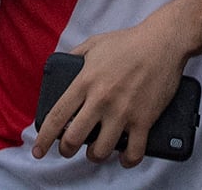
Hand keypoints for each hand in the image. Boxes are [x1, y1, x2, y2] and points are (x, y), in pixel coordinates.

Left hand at [34, 15, 196, 164]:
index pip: (57, 116)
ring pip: (101, 150)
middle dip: (66, 149)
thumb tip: (62, 67)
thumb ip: (74, 56)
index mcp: (85, 81)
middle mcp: (101, 100)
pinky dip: (127, 160)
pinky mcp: (144, 120)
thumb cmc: (129, 41)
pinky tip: (124, 157)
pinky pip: (133, 152)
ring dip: (95, 155)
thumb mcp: (94, 43)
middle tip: (68, 149)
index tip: (38, 150)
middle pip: (73, 139)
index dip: (44, 137)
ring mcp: (123, 112)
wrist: (163, 42)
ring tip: (96, 151)